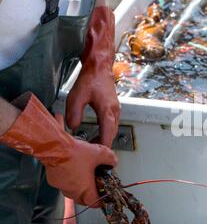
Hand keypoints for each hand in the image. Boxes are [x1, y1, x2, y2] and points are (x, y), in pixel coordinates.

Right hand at [0, 93, 117, 206]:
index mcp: (84, 189)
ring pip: (73, 192)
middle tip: (95, 186)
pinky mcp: (53, 180)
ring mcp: (61, 187)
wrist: (55, 147)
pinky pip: (64, 184)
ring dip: (79, 186)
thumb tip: (113, 161)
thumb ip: (110, 159)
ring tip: (85, 176)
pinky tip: (74, 170)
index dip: (101, 201)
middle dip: (90, 194)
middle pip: (83, 199)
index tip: (103, 197)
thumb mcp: (100, 153)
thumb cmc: (74, 152)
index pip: (94, 203)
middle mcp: (72, 191)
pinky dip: (70, 180)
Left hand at [66, 6, 119, 147]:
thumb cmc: (90, 79)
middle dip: (103, 145)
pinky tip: (97, 134)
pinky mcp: (113, 108)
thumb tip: (73, 127)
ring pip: (112, 130)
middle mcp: (114, 112)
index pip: (108, 134)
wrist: (100, 67)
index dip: (103, 147)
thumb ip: (74, 113)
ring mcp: (116, 110)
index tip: (99, 156)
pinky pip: (111, 124)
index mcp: (107, 111)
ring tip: (93, 146)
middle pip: (112, 134)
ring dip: (105, 138)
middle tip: (93, 155)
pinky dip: (106, 132)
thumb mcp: (77, 96)